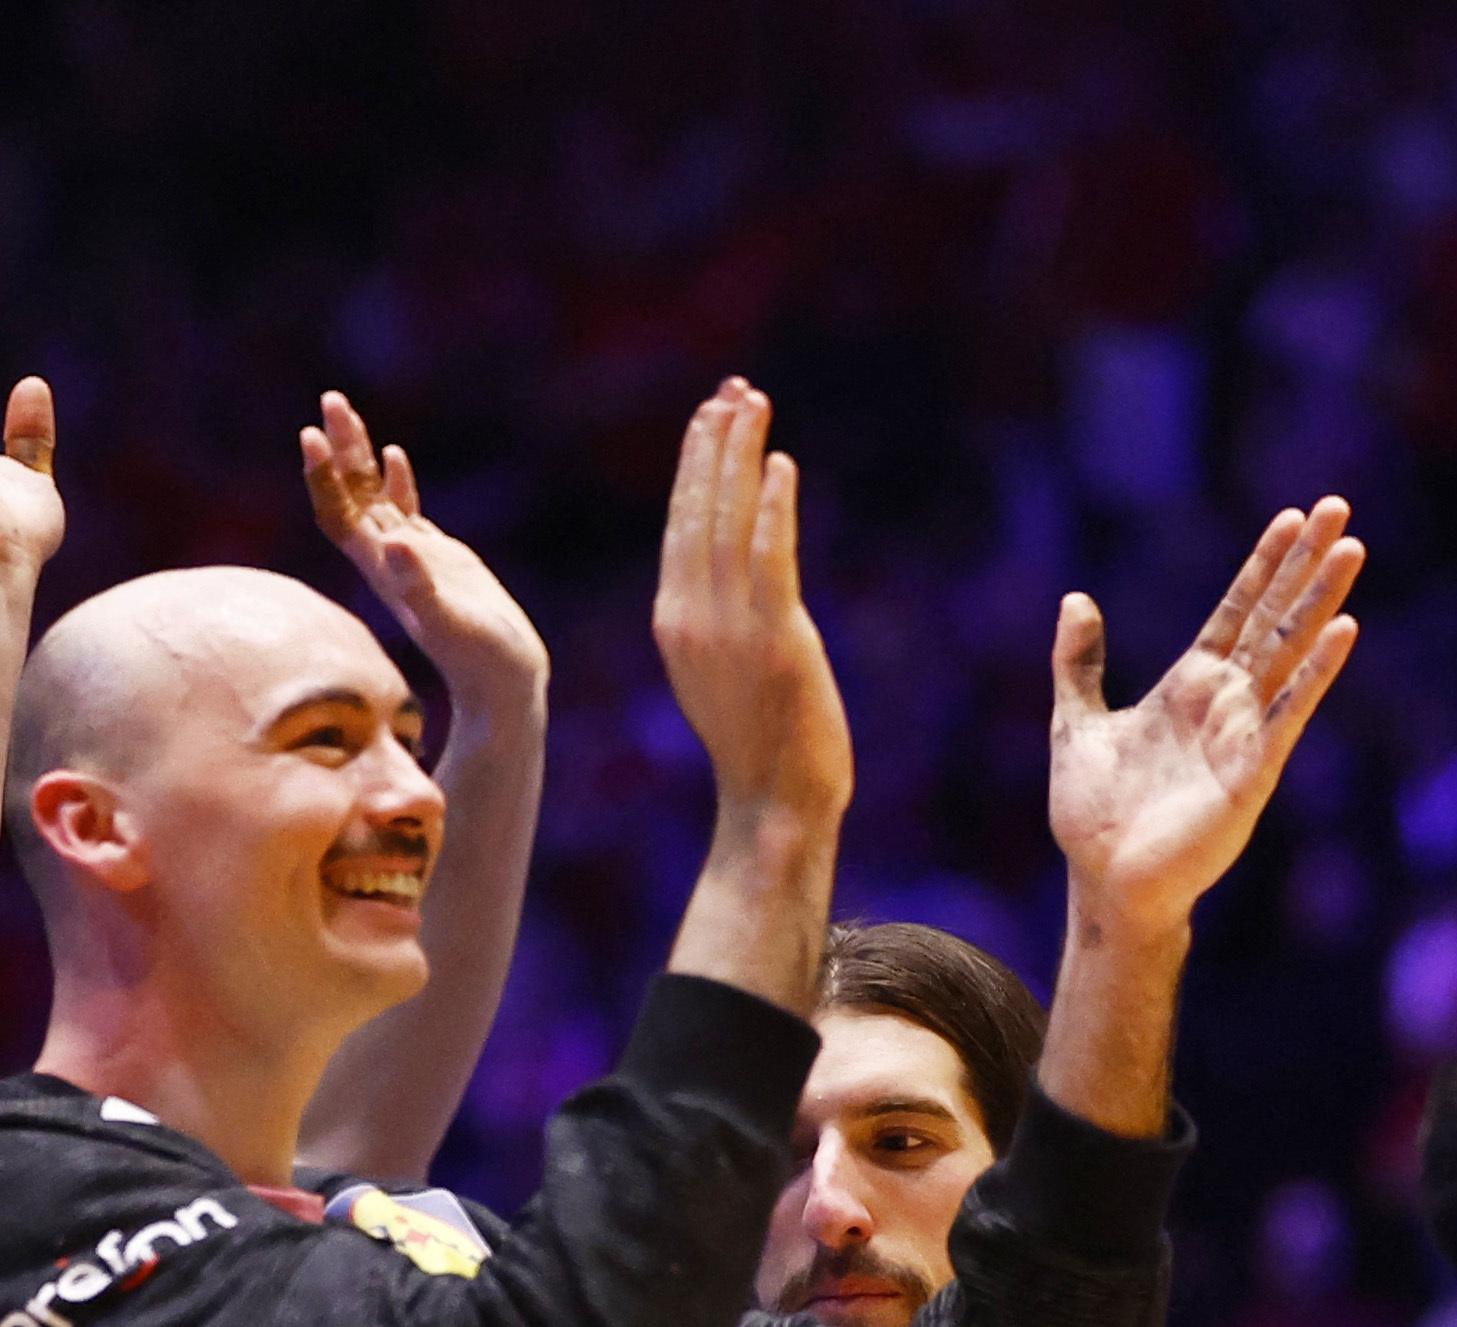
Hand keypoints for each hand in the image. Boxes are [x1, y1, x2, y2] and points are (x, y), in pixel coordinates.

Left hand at [303, 392, 548, 708]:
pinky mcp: (437, 559)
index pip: (341, 514)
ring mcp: (411, 557)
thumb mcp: (450, 620)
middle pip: (352, 494)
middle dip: (339, 448)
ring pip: (374, 497)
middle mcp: (389, 559)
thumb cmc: (478, 659)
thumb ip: (422, 584)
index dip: (324, 478)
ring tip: (344, 411)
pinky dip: (398, 482)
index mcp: (383, 569)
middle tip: (331, 399)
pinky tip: (394, 456)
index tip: (312, 437)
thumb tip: (397, 543)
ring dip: (359, 456)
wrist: (500, 683)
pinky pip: (406, 511)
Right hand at [653, 379, 851, 828]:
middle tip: (732, 391)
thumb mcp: (724, 673)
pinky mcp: (776, 642)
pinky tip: (781, 464)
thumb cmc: (761, 747)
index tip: (710, 417)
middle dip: (714, 445)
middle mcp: (692, 618)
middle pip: (697, 513)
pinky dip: (772, 508)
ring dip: (740, 458)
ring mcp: (730, 630)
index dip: (694, 468)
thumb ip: (723, 620)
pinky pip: (769, 560)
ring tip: (752, 406)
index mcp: (675, 622)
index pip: (681, 528)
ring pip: (727, 523)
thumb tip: (740, 577)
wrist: (774, 806)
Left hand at [1048, 499, 1363, 935]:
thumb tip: (1077, 599)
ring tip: (1353, 549)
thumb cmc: (1094, 815)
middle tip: (1340, 509)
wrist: (1104, 882)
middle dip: (1305, 564)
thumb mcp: (1075, 722)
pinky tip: (1345, 631)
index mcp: (1188, 685)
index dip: (1263, 565)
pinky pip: (1289, 713)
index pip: (1236, 610)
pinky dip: (1316, 673)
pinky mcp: (1253, 773)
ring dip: (1321, 601)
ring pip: (1289, 653)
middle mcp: (1224, 702)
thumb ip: (1079, 662)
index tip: (1290, 516)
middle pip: (1274, 618)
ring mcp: (1243, 734)